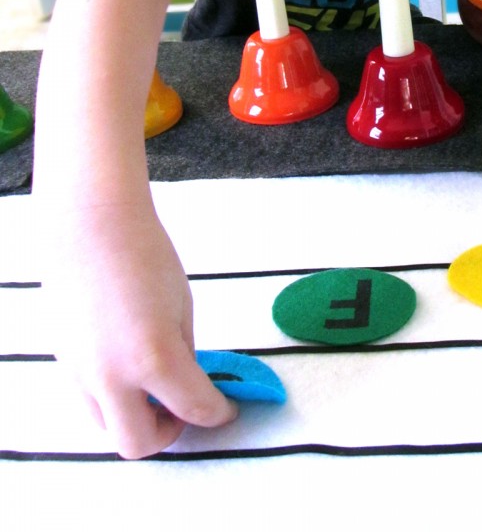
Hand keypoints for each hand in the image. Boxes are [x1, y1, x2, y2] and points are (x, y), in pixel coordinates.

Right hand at [45, 202, 238, 458]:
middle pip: (138, 444)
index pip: (194, 408)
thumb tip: (186, 380)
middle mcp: (112, 376)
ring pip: (107, 425)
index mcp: (153, 358)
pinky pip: (90, 397)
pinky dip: (114, 394)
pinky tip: (128, 361)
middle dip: (168, 433)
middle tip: (184, 407)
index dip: (218, 413)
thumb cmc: (145, 255)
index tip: (227, 408)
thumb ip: (182, 352)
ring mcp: (82, 372)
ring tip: (155, 384)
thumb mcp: (182, 307)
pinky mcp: (64, 360)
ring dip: (136, 417)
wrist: (92, 226)